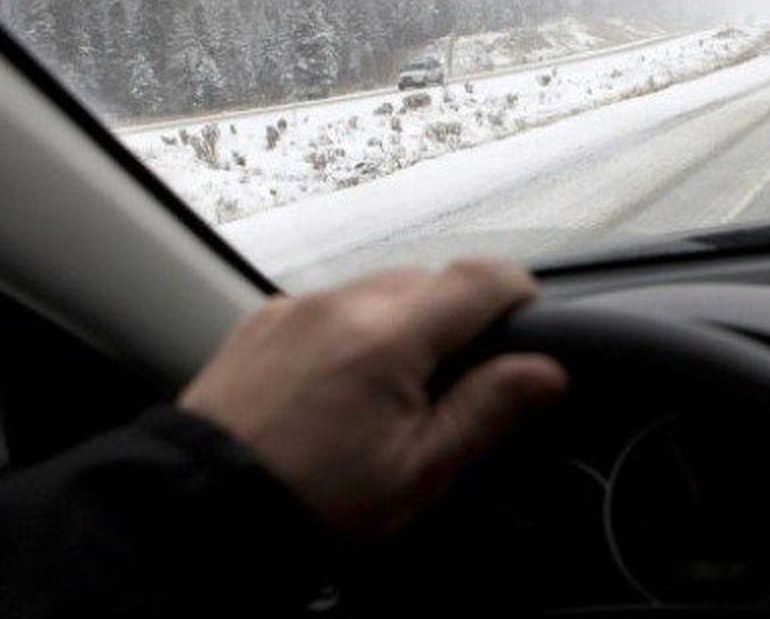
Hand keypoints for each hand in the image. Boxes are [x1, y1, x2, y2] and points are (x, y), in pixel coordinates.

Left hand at [178, 259, 567, 538]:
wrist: (200, 512)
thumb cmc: (315, 502)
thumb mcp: (419, 471)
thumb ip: (489, 410)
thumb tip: (548, 371)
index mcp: (389, 338)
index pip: (480, 277)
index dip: (518, 292)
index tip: (528, 321)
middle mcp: (342, 302)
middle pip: (432, 278)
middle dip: (460, 314)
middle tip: (462, 376)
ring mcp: (298, 305)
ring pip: (382, 286)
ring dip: (408, 317)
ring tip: (399, 384)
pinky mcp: (266, 318)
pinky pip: (335, 301)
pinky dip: (359, 324)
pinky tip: (347, 380)